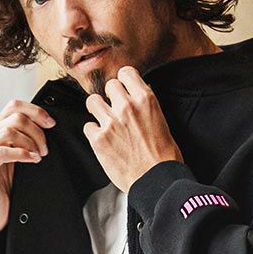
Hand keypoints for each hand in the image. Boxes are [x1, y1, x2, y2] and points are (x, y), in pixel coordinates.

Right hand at [0, 98, 57, 235]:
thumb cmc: (10, 190)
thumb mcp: (22, 161)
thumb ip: (28, 142)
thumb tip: (49, 126)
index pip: (13, 106)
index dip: (35, 111)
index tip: (51, 124)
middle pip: (14, 117)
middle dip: (37, 131)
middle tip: (45, 150)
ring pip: (9, 132)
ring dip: (30, 142)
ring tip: (39, 156)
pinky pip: (2, 152)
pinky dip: (21, 154)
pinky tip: (32, 161)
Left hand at [83, 66, 182, 193]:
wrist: (157, 180)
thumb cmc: (164, 157)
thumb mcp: (161, 122)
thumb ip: (145, 106)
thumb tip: (136, 97)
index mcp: (145, 100)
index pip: (126, 73)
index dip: (124, 82)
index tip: (123, 90)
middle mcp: (127, 107)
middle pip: (109, 85)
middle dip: (111, 97)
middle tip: (115, 110)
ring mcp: (111, 122)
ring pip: (92, 101)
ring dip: (98, 111)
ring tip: (105, 122)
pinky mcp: (99, 139)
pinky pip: (88, 126)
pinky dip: (93, 134)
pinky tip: (103, 141)